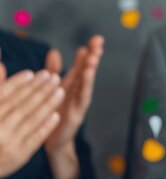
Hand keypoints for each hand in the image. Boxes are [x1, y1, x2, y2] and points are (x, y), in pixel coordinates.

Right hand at [0, 66, 63, 178]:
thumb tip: (1, 64)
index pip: (3, 96)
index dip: (18, 83)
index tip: (32, 73)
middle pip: (21, 105)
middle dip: (39, 89)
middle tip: (52, 76)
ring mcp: (8, 144)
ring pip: (31, 119)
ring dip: (48, 103)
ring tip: (60, 90)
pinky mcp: (19, 157)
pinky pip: (35, 138)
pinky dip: (46, 125)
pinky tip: (57, 114)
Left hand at [44, 35, 103, 178]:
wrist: (54, 139)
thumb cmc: (55, 113)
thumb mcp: (53, 88)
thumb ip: (54, 70)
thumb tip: (54, 51)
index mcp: (72, 83)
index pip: (81, 64)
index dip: (88, 52)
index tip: (95, 39)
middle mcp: (78, 90)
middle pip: (87, 70)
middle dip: (94, 56)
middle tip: (99, 42)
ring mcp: (80, 100)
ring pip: (87, 81)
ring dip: (91, 68)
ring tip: (94, 56)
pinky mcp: (78, 111)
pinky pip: (83, 96)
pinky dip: (86, 84)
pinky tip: (88, 73)